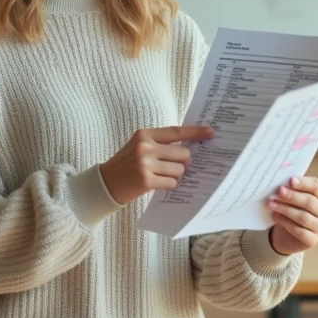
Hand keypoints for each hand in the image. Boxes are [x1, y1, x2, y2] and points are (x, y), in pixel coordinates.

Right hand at [99, 125, 214, 204]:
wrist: (106, 182)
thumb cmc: (126, 163)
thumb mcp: (139, 145)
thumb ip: (161, 143)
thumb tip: (190, 146)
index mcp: (144, 134)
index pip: (176, 132)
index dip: (195, 132)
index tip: (210, 132)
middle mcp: (145, 147)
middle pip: (183, 153)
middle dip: (184, 162)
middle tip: (176, 166)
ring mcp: (145, 164)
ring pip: (179, 170)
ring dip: (176, 175)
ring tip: (162, 175)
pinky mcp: (146, 181)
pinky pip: (172, 183)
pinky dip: (169, 185)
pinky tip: (158, 183)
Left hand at [266, 175, 317, 255]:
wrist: (287, 233)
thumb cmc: (292, 209)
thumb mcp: (293, 196)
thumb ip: (292, 188)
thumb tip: (282, 181)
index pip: (316, 186)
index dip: (303, 183)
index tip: (290, 180)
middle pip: (310, 202)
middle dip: (292, 196)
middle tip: (278, 192)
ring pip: (304, 217)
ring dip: (285, 209)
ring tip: (271, 204)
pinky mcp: (313, 240)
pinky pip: (299, 231)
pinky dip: (285, 222)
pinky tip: (275, 216)